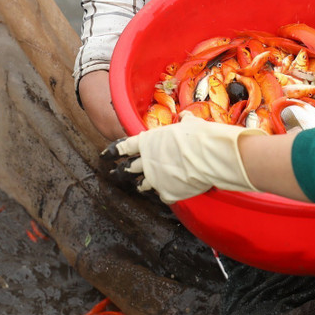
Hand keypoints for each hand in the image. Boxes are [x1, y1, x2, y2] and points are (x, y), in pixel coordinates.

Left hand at [102, 113, 265, 204]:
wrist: (208, 155)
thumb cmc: (198, 136)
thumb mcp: (189, 123)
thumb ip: (184, 122)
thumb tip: (185, 117)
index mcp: (148, 141)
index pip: (124, 146)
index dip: (113, 151)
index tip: (106, 155)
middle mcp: (147, 161)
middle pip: (127, 169)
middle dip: (118, 172)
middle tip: (113, 174)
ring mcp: (155, 179)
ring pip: (142, 185)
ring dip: (140, 185)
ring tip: (138, 187)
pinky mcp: (166, 193)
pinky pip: (163, 196)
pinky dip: (166, 194)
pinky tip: (170, 193)